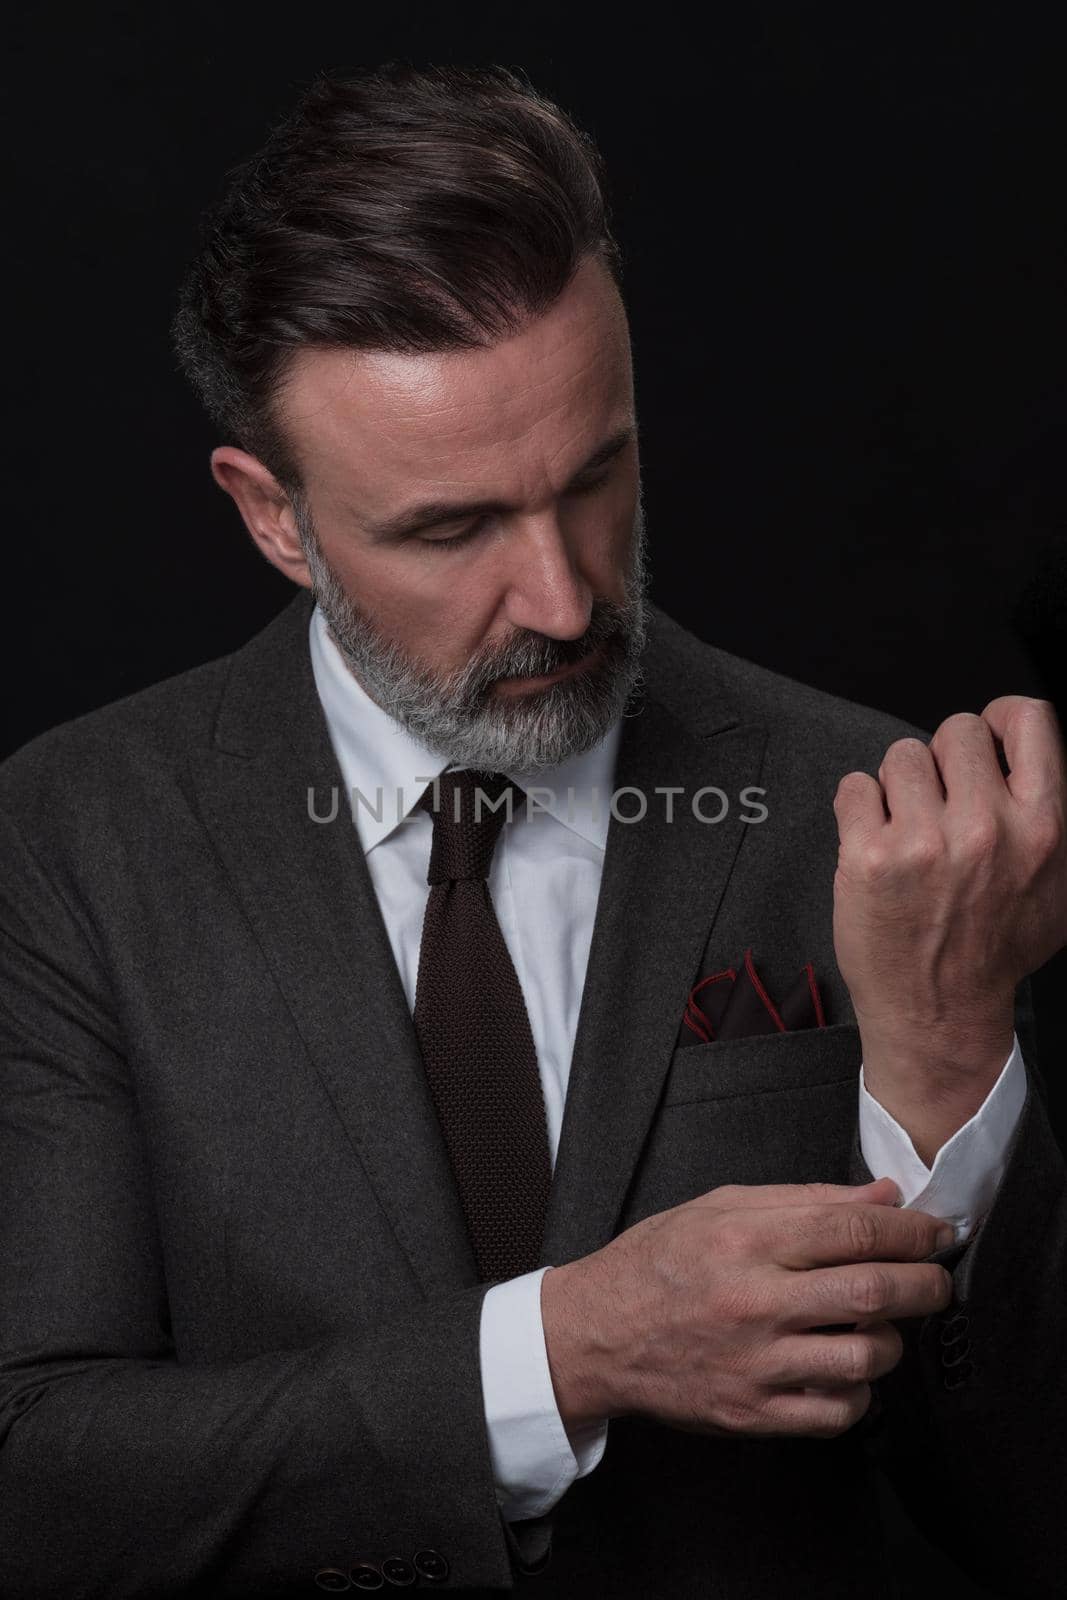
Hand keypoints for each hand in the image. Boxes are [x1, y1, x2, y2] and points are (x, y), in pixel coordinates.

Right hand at [541, 1177, 953, 1438]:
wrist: (596, 1334)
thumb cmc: (658, 1263)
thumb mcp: (720, 1207)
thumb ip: (804, 1199)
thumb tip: (882, 1195)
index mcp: (744, 1240)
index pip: (852, 1229)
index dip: (910, 1229)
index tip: (936, 1231)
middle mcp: (753, 1301)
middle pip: (873, 1291)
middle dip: (926, 1283)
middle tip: (937, 1279)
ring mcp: (755, 1364)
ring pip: (866, 1357)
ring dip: (892, 1340)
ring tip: (879, 1324)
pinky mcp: (753, 1414)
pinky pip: (839, 1412)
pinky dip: (859, 1391)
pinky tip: (844, 1368)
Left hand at [832, 696, 1066, 1083]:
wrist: (938, 1013)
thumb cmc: (993, 951)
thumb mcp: (1056, 889)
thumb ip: (1049, 823)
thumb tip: (1032, 761)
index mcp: (1041, 827)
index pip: (1030, 719)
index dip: (999, 718)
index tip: (983, 739)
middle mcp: (986, 829)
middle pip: (956, 731)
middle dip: (942, 762)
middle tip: (936, 806)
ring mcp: (925, 842)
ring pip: (900, 755)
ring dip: (897, 788)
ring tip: (906, 832)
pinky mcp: (869, 857)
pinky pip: (854, 787)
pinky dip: (858, 809)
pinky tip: (874, 844)